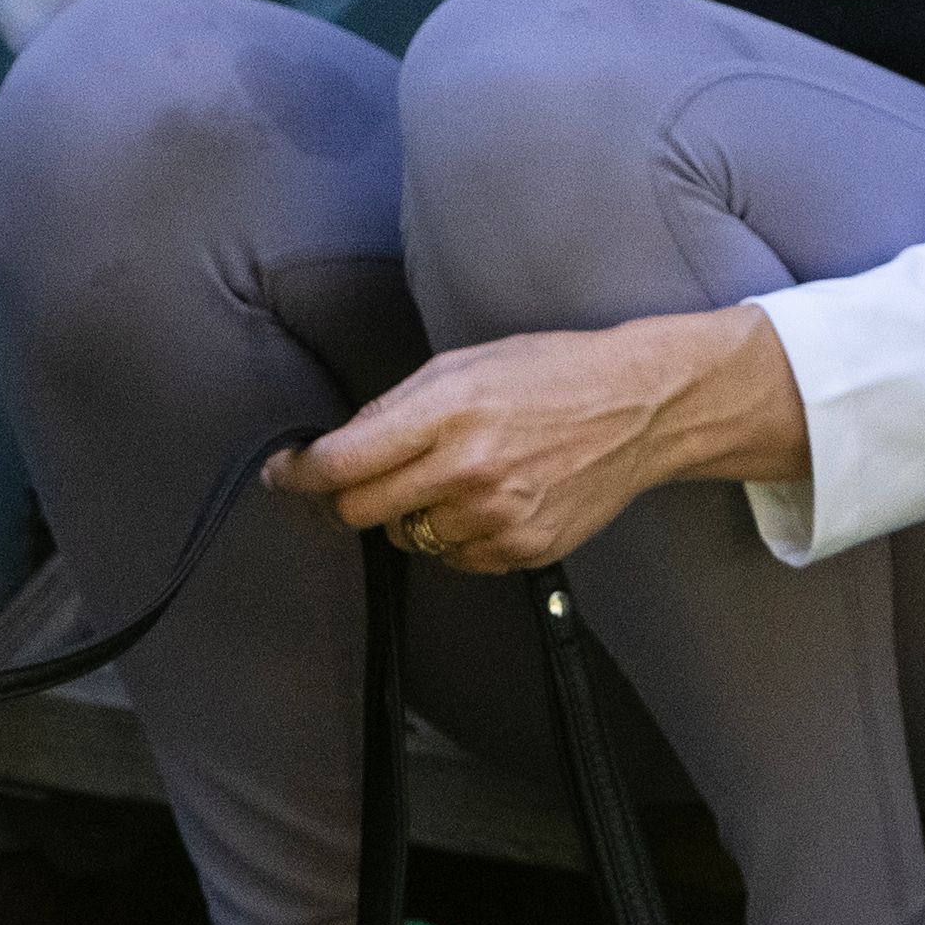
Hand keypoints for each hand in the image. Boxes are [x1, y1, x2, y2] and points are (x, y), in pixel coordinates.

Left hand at [276, 309, 810, 578]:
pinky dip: (453, 535)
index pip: (343, 461)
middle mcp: (469, 469)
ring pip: (405, 538)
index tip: (284, 472)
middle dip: (349, 495)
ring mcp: (498, 516)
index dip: (301, 471)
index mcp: (449, 410)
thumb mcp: (465, 364)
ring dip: (409, 514)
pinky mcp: (523, 549)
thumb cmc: (549, 374)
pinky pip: (453, 559)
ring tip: (451, 477)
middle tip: (365, 475)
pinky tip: (485, 499)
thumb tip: (334, 449)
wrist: (640, 408)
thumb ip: (396, 407)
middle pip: (360, 510)